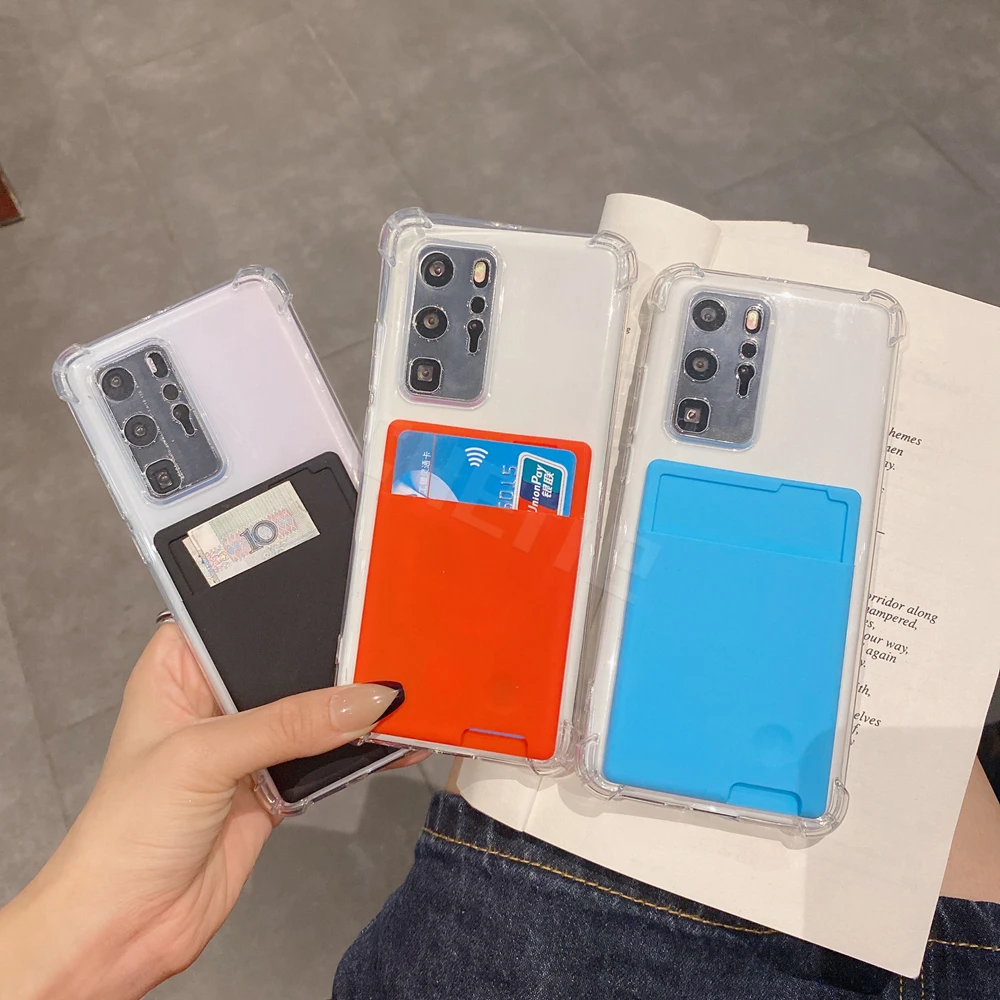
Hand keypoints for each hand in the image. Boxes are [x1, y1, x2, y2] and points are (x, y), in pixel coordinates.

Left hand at [0, 623, 406, 999]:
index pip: (240, 616)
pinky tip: (396, 741)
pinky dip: (363, 752)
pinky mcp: (277, 783)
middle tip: (385, 647)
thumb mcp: (203, 757)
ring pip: (315, 710)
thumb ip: (287, 725)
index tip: (343, 594)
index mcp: (179, 668)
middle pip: (288, 663)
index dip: (287, 605)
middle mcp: (216, 698)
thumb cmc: (123, 833)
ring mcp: (249, 743)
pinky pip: (330, 756)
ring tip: (402, 693)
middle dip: (334, 661)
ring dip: (354, 709)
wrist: (128, 928)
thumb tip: (362, 700)